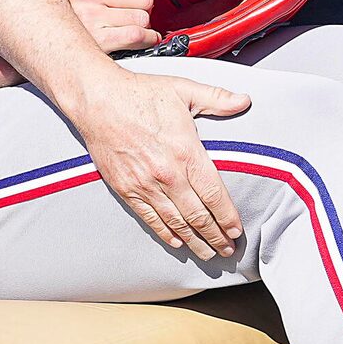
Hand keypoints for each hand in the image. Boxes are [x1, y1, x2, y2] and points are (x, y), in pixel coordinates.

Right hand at [60, 0, 156, 54]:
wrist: (35, 34)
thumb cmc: (54, 5)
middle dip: (143, 4)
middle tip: (136, 7)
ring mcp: (94, 18)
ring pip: (142, 18)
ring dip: (141, 23)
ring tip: (130, 23)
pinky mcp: (99, 41)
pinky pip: (137, 36)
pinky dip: (146, 38)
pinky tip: (142, 37)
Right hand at [68, 70, 252, 258]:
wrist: (98, 100)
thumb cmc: (140, 94)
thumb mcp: (183, 90)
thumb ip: (217, 99)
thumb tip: (244, 100)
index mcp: (185, 152)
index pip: (214, 195)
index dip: (228, 217)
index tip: (237, 230)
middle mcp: (167, 174)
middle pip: (198, 215)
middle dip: (216, 236)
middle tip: (228, 250)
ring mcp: (145, 184)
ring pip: (175, 222)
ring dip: (194, 241)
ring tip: (208, 253)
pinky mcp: (126, 189)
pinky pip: (149, 218)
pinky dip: (165, 233)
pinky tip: (177, 242)